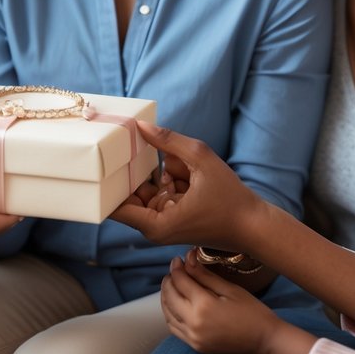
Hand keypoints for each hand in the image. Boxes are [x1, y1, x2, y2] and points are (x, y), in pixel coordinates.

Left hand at [110, 121, 263, 251]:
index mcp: (154, 224)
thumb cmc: (231, 199)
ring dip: (164, 174)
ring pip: (152, 187)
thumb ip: (170, 141)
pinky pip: (165, 191)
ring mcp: (165, 222)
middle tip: (133, 146)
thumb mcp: (201, 160)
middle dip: (139, 171)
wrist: (255, 226)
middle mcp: (154, 227)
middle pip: (132, 191)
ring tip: (185, 172)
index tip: (99, 165)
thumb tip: (140, 126)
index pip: (114, 207)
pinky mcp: (175, 215)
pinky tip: (194, 178)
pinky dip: (176, 179)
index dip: (104, 186)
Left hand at [159, 250, 283, 353]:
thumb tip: (187, 257)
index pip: (180, 282)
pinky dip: (170, 314)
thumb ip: (204, 275)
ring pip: (167, 313)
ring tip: (174, 284)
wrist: (265, 340)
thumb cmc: (252, 311)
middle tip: (175, 270)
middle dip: (169, 281)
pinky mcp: (195, 346)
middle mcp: (193, 323)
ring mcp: (193, 337)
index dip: (177, 268)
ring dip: (166, 297)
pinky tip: (176, 304)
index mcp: (203, 306)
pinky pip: (174, 328)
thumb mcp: (229, 288)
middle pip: (169, 297)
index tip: (178, 259)